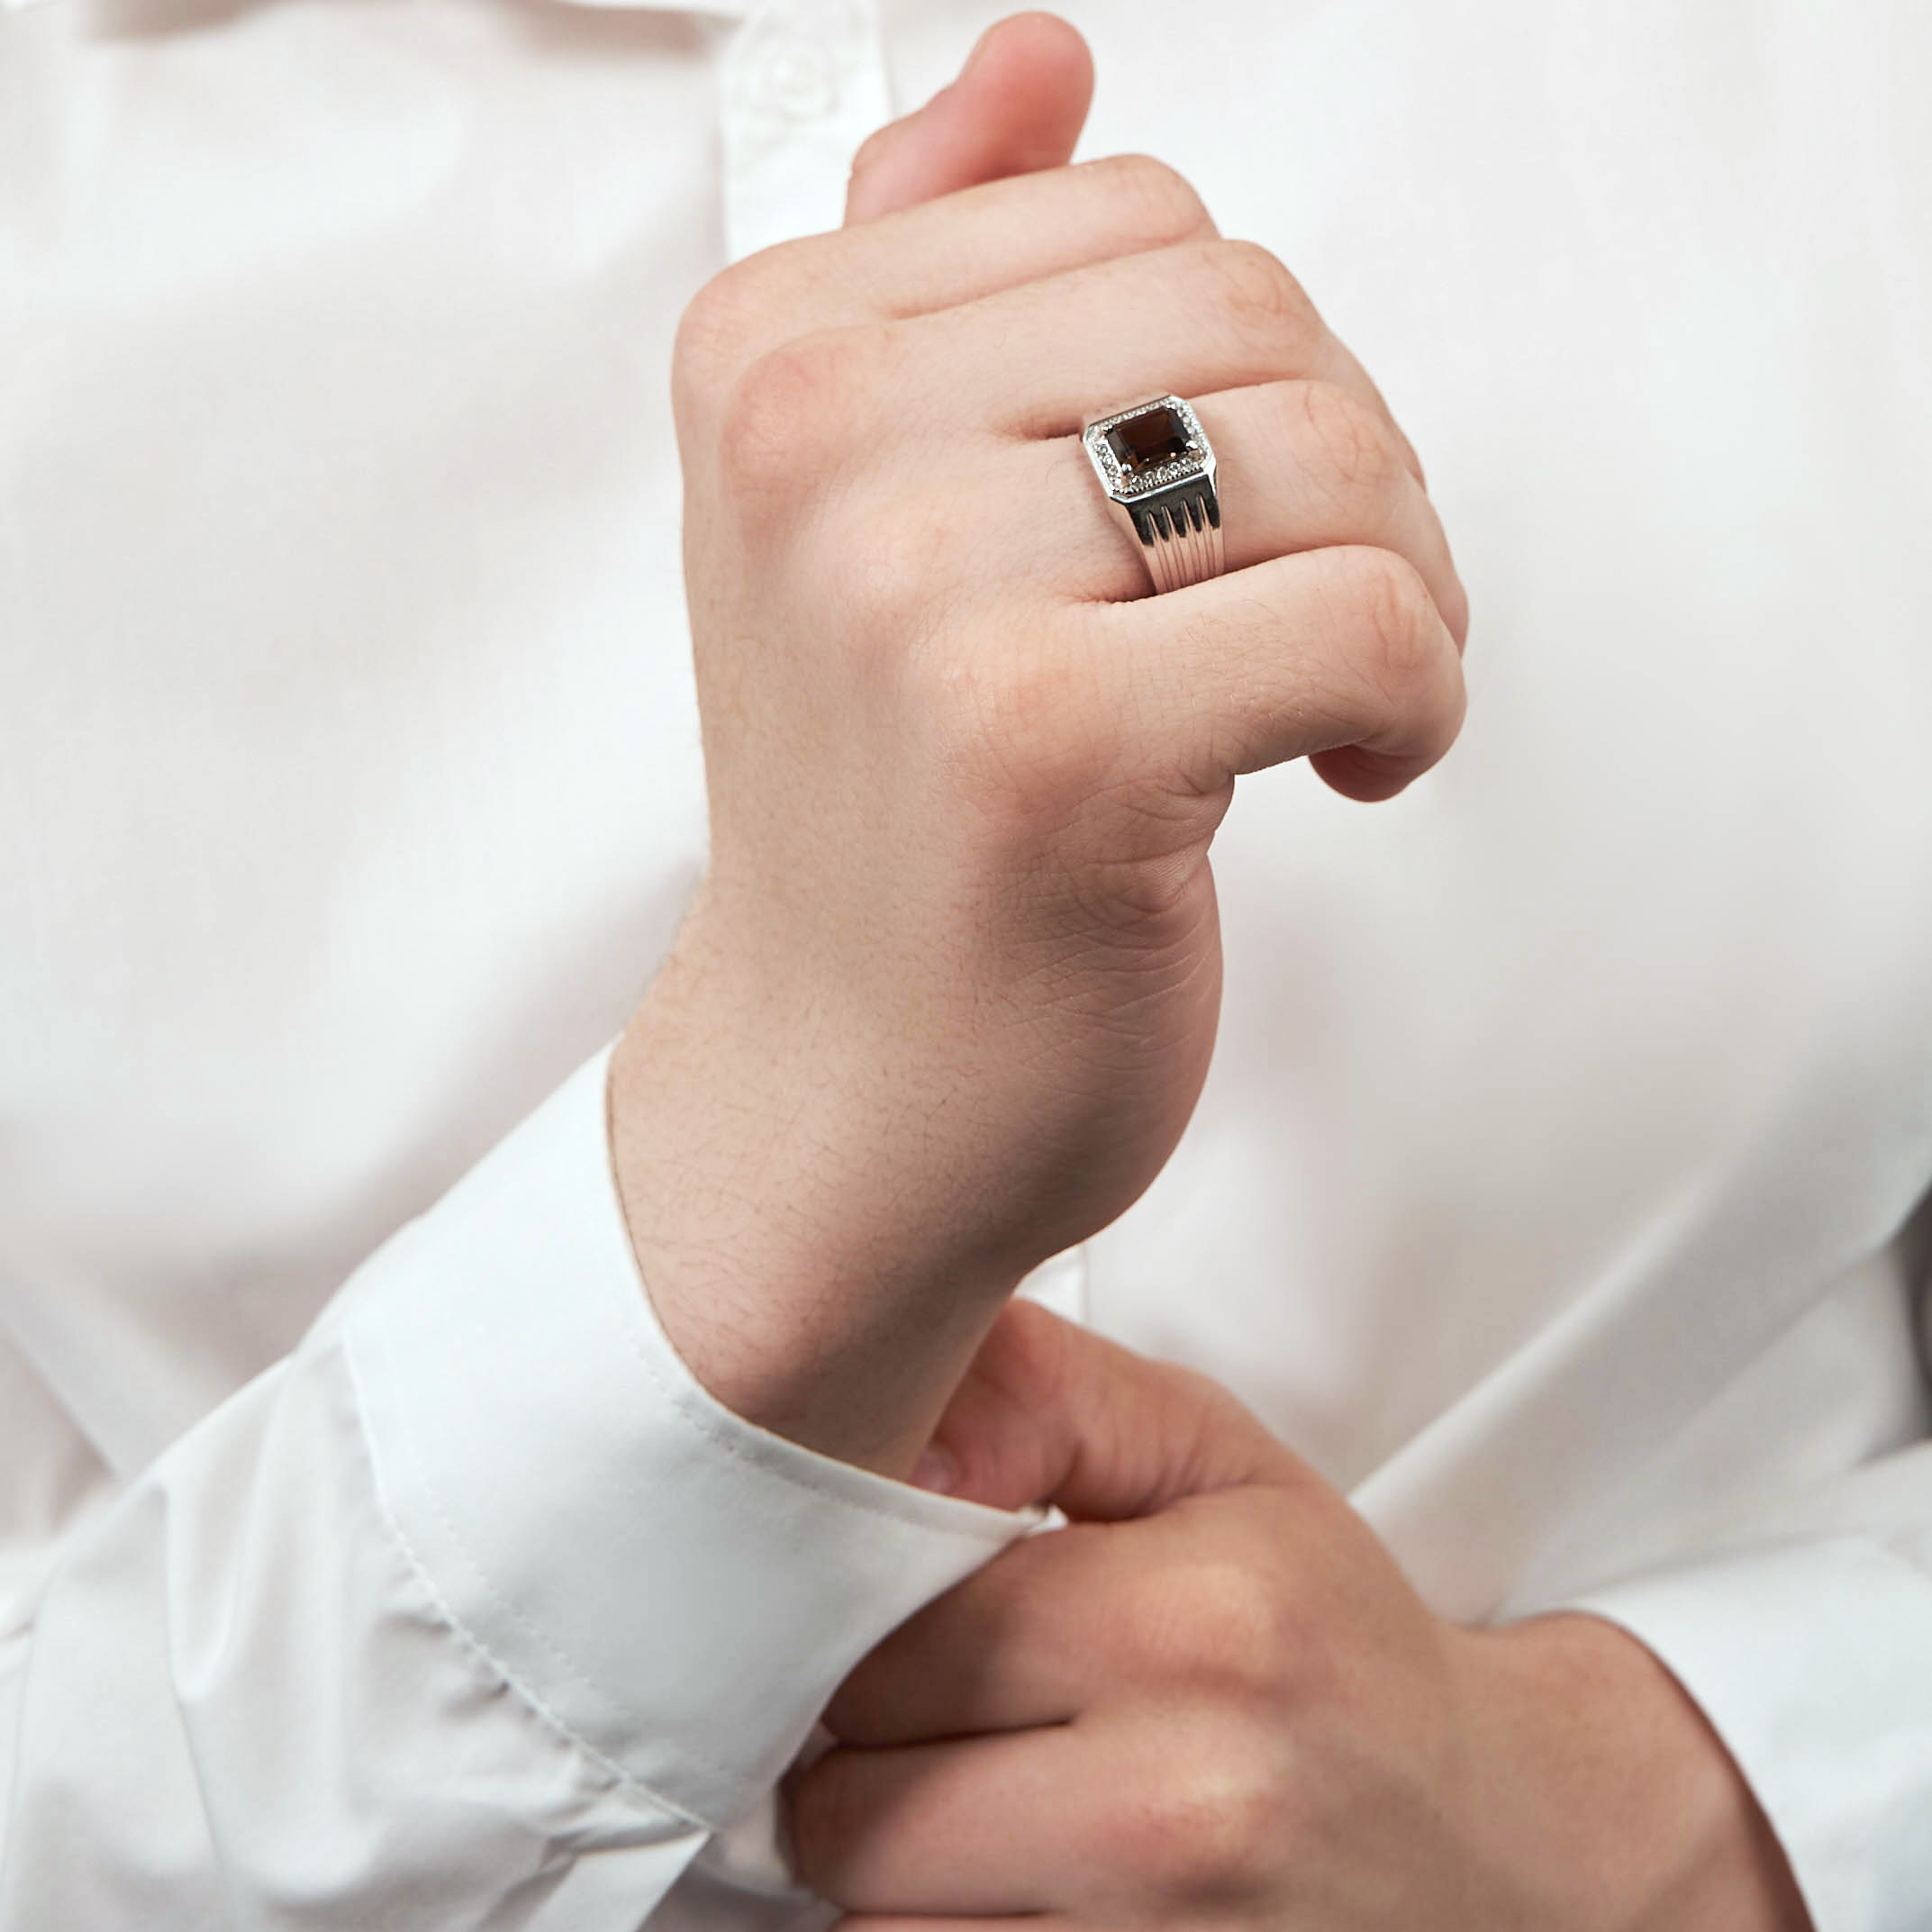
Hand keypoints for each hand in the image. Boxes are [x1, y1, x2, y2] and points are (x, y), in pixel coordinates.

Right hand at [613, 14, 1467, 1472]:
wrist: (836, 1099)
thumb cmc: (888, 831)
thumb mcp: (866, 522)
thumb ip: (935, 267)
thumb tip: (1032, 56)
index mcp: (770, 353)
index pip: (1145, 216)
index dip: (1237, 383)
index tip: (1202, 532)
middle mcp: (813, 445)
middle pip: (1253, 312)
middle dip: (1335, 473)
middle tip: (1297, 620)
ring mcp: (909, 593)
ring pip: (1330, 451)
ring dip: (1397, 584)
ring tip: (1320, 700)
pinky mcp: (1038, 748)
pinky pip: (1368, 620)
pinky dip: (1414, 702)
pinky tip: (1338, 772)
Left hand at [792, 1304, 1813, 1931]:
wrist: (1496, 1842)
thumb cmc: (1328, 1635)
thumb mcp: (1213, 1462)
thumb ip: (1046, 1397)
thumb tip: (890, 1419)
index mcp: (1194, 1621)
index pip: (886, 1640)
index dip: (860, 1629)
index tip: (902, 1618)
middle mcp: (1183, 1804)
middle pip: (851, 1801)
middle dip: (859, 1754)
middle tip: (932, 1717)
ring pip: (873, 1921)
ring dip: (890, 1866)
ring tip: (972, 1804)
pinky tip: (1007, 1881)